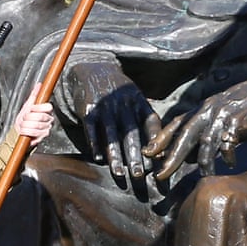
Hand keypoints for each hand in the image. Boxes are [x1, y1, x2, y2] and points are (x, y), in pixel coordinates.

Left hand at [14, 83, 53, 146]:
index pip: (48, 107)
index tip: (30, 109)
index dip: (38, 108)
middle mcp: (49, 120)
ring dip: (25, 125)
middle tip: (24, 119)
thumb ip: (34, 95)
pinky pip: (34, 133)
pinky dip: (26, 132)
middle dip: (28, 118)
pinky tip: (24, 131)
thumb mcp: (27, 106)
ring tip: (23, 126)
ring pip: (36, 125)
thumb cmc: (24, 120)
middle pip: (40, 116)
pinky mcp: (43, 137)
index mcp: (47, 111)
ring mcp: (46, 128)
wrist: (18, 133)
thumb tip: (39, 85)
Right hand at [64, 60, 158, 183]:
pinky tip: (98, 158)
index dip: (154, 142)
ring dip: (115, 156)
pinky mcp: (88, 109)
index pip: (150, 123)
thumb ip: (145, 119)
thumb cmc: (118, 91)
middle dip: (135, 156)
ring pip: (111, 135)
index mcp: (138, 101)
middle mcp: (123, 104)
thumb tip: (158, 150)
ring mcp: (105, 107)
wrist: (92, 69)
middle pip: (131, 134)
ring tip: (119, 174)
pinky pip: (92, 129)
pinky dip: (95, 143)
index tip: (158, 160)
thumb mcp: (136, 98)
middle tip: (140, 176)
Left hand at [144, 69, 246, 179]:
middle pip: (184, 136)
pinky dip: (228, 156)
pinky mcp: (238, 122)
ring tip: (203, 177)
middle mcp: (208, 110)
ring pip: (205, 144)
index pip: (176, 124)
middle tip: (160, 175)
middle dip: (171, 157)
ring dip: (203, 164)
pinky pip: (228, 144)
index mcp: (203, 108)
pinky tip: (231, 163)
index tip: (148, 153)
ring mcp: (222, 116)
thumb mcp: (222, 116)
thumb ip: (206, 132)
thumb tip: (190, 155)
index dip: (161, 139)